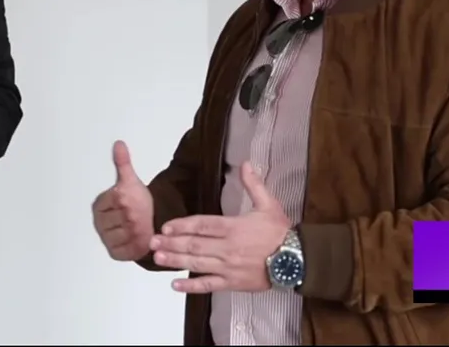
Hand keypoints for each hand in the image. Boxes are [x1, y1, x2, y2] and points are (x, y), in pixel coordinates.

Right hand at [92, 140, 154, 260]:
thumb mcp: (131, 181)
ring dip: (140, 232)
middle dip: (138, 218)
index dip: (132, 202)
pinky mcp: (114, 253)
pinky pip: (129, 250)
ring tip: (143, 226)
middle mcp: (99, 223)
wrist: (145, 220)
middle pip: (125, 219)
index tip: (135, 202)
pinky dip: (139, 246)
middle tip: (141, 215)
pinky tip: (142, 239)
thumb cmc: (137, 200)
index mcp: (100, 204)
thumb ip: (123, 163)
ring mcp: (105, 239)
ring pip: (128, 235)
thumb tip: (118, 143)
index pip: (119, 201)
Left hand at [149, 161, 290, 293]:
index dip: (182, 225)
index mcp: (234, 227)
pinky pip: (209, 285)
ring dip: (175, 261)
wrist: (297, 260)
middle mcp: (228, 248)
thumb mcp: (269, 204)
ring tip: (157, 258)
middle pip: (194, 245)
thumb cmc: (281, 232)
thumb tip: (245, 163)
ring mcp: (229, 267)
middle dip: (171, 243)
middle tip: (151, 242)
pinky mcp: (232, 283)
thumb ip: (254, 185)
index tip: (165, 226)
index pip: (202, 225)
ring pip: (197, 263)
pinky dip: (191, 286)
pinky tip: (175, 285)